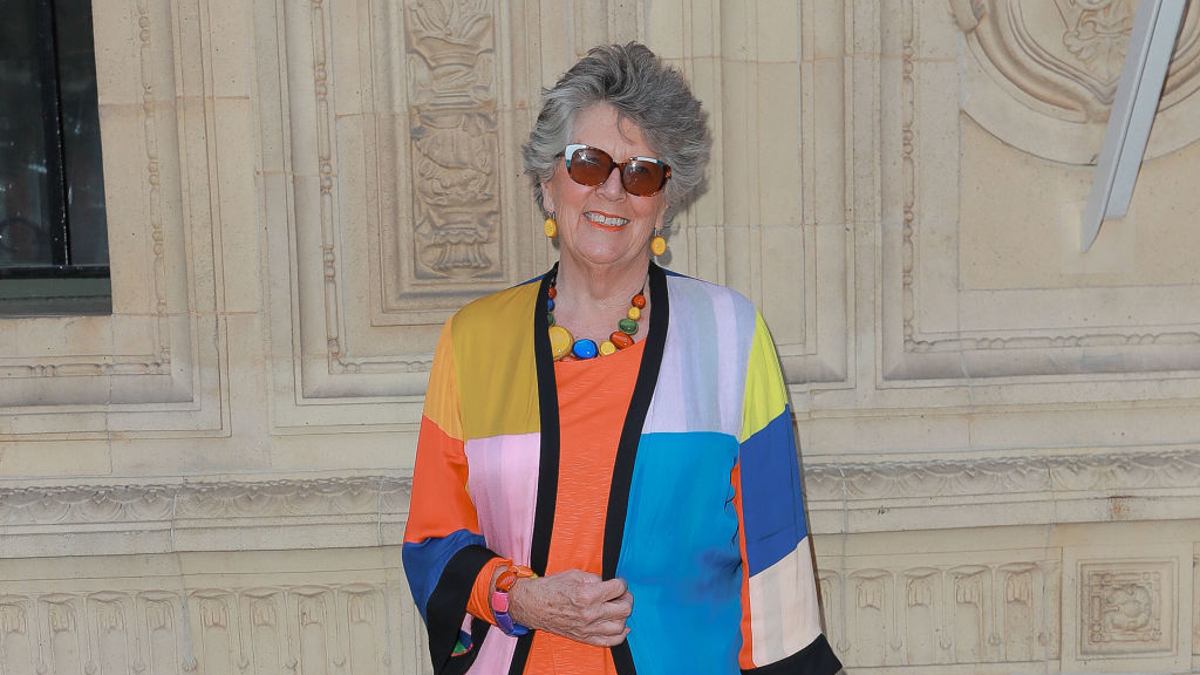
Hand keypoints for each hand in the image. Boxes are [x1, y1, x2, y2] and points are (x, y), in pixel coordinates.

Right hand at [506, 569, 632, 646]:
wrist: (532, 604)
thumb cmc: (551, 588)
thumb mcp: (575, 574)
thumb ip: (595, 579)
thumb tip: (608, 584)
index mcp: (588, 594)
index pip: (618, 588)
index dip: (622, 583)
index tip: (619, 582)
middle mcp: (590, 613)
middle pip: (624, 608)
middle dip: (627, 598)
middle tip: (622, 594)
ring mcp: (588, 627)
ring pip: (620, 626)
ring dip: (624, 615)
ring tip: (618, 608)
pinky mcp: (584, 637)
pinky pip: (610, 641)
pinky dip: (621, 635)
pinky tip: (623, 627)